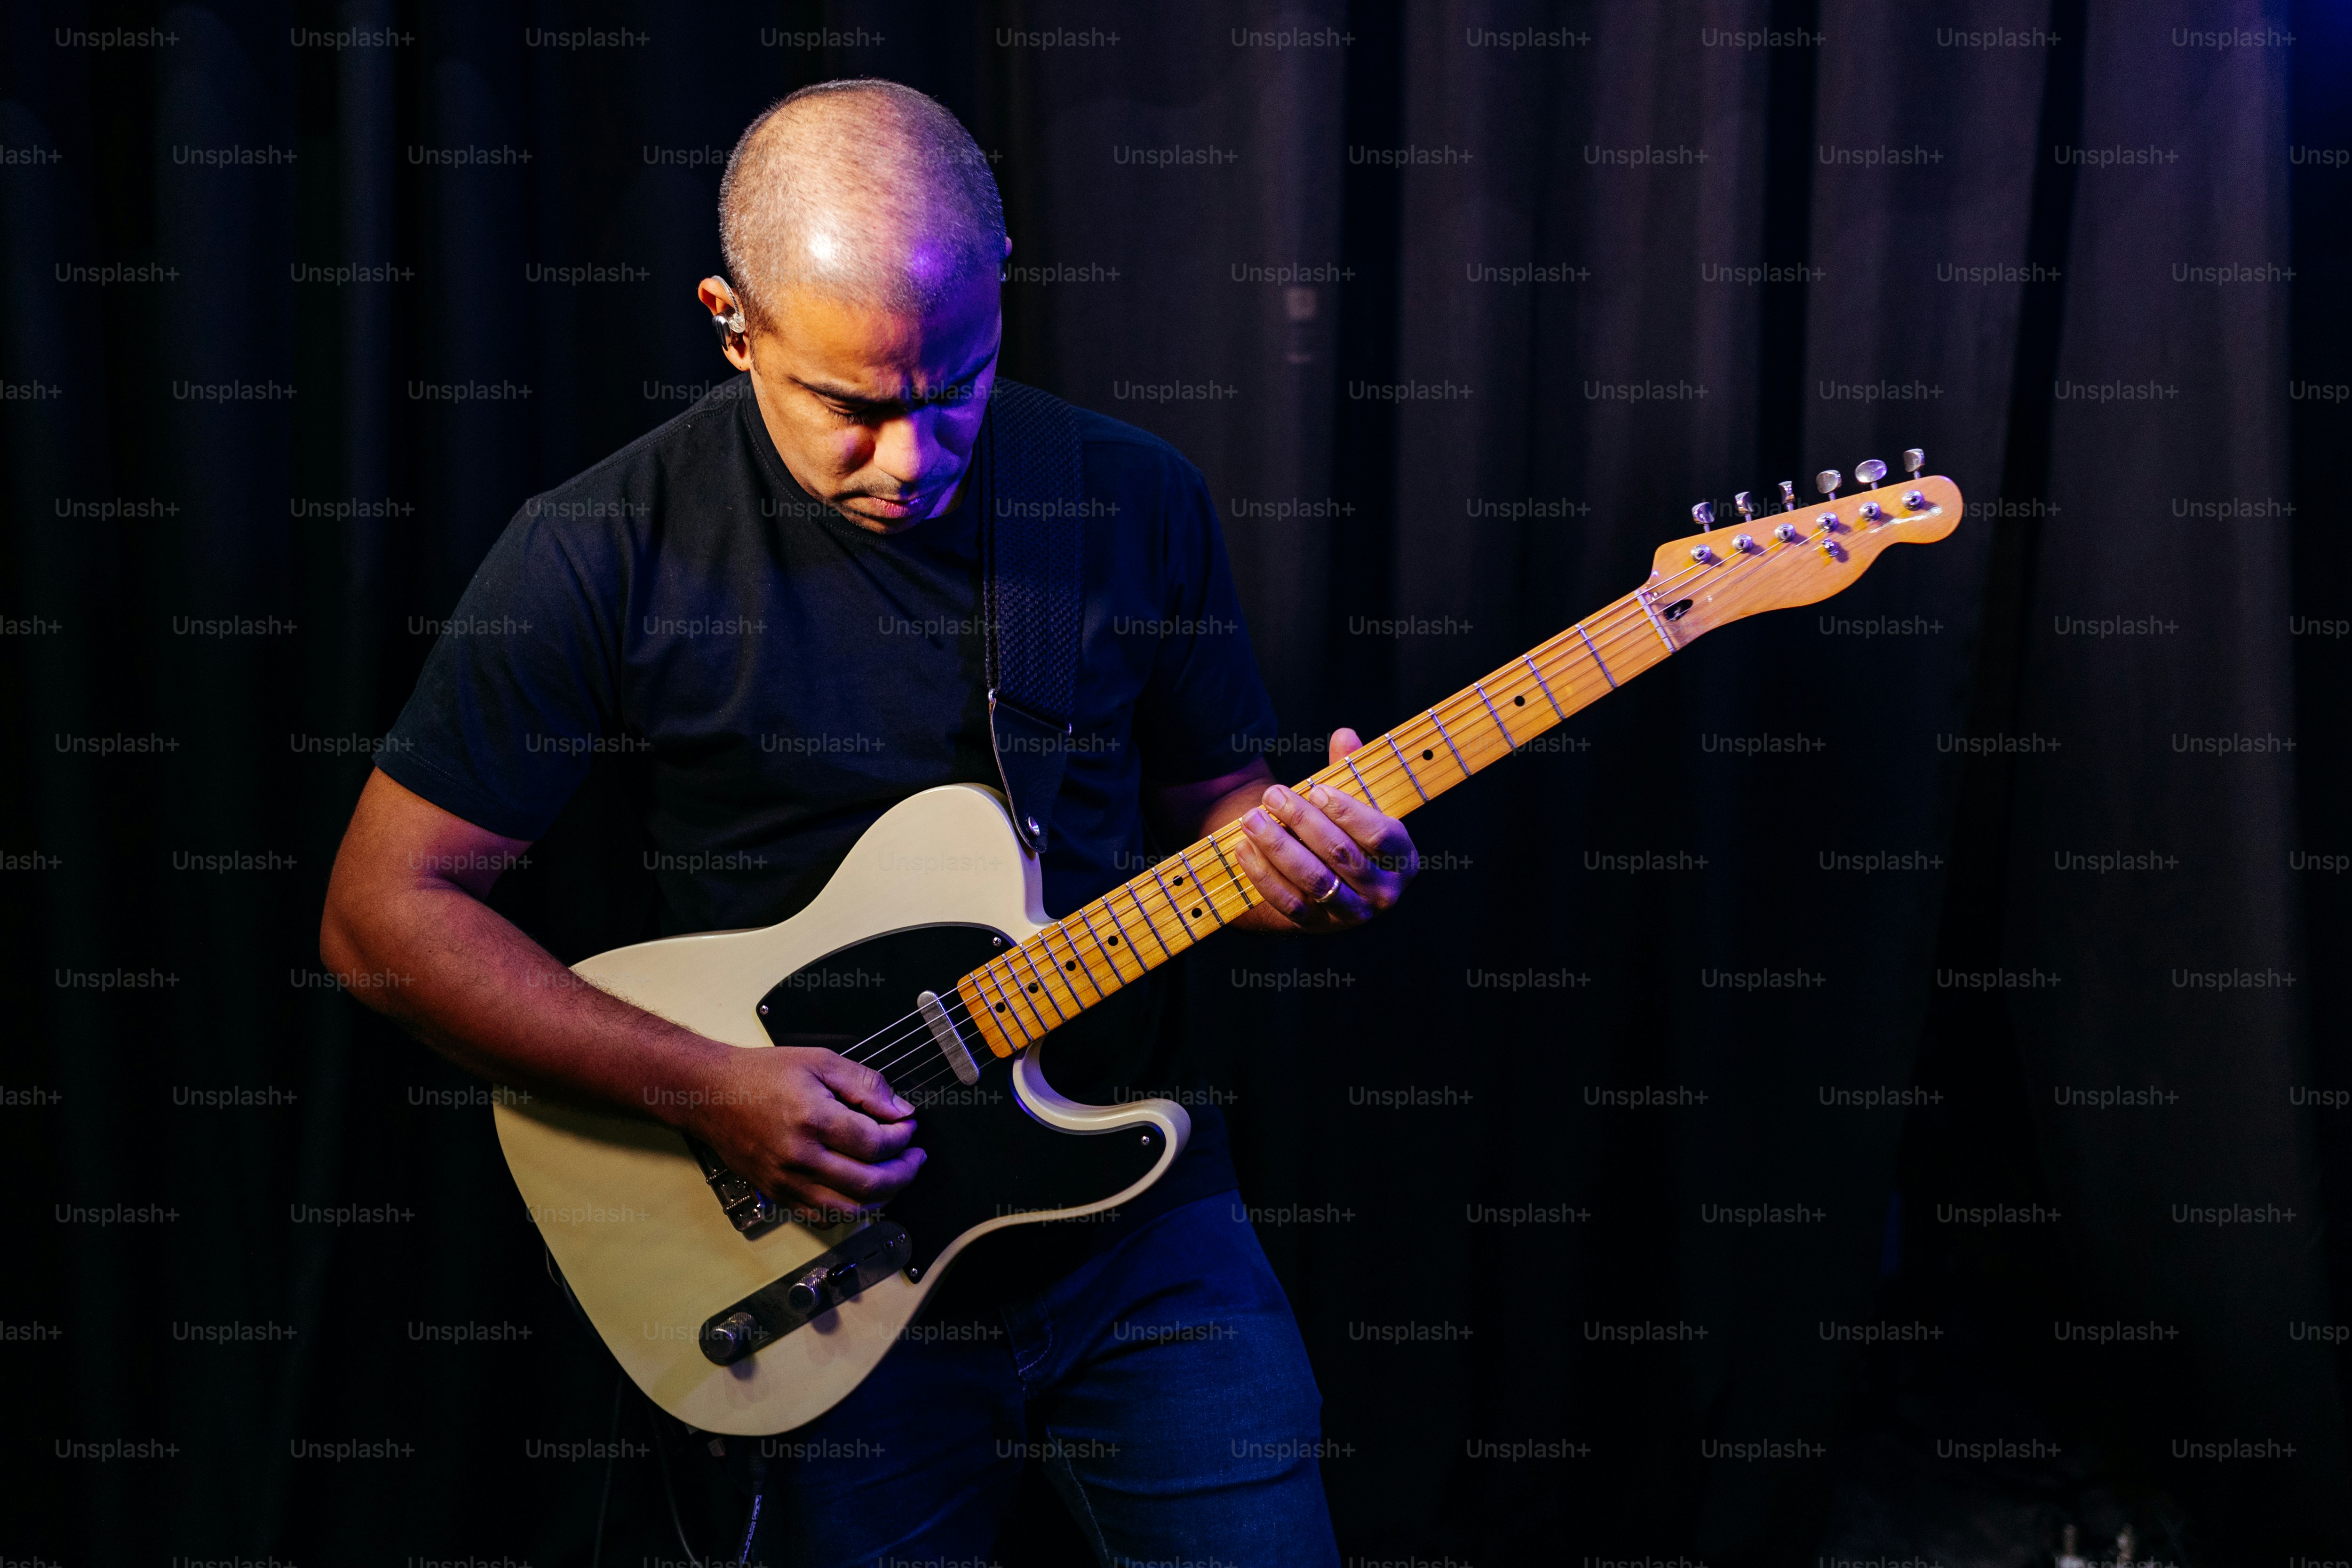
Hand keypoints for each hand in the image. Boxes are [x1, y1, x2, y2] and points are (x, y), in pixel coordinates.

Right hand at [679, 1045, 923, 1222]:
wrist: (711, 1094)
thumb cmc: (761, 1074)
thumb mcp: (820, 1062)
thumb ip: (865, 1085)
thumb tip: (901, 1110)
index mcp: (813, 1120)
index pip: (875, 1144)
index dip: (902, 1137)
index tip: (908, 1125)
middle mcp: (800, 1158)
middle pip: (870, 1183)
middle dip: (903, 1172)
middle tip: (914, 1157)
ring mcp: (787, 1182)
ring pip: (849, 1208)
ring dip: (882, 1196)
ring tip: (894, 1175)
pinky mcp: (777, 1194)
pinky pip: (821, 1216)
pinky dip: (849, 1209)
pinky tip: (860, 1191)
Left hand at [1233, 728, 1418, 929]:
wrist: (1330, 885)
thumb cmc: (1347, 833)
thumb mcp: (1355, 804)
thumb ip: (1352, 770)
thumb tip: (1345, 735)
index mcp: (1404, 859)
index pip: (1380, 835)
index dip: (1347, 812)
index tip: (1316, 789)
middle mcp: (1383, 893)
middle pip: (1342, 854)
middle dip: (1303, 822)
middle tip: (1273, 795)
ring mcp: (1351, 914)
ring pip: (1313, 879)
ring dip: (1278, 847)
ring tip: (1252, 819)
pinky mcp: (1316, 926)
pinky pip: (1288, 901)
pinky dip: (1263, 875)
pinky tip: (1244, 848)